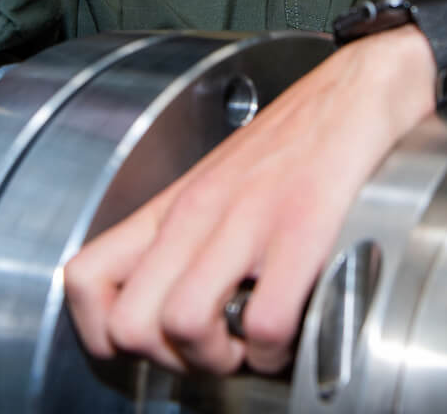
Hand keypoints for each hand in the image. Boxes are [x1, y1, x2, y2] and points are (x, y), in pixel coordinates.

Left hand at [62, 17, 446, 376]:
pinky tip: (296, 331)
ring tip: (251, 345)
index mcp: (173, 205)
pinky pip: (264, 324)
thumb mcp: (222, 181)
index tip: (148, 346)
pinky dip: (277, 350)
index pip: (83, 278)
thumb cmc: (301, 139)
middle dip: (167, 360)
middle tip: (212, 351)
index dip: (100, 334)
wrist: (363, 87)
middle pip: (127, 323)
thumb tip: (176, 312)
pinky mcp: (301, 227)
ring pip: (181, 326)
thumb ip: (192, 238)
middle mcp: (197, 212)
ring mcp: (246, 219)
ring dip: (219, 360)